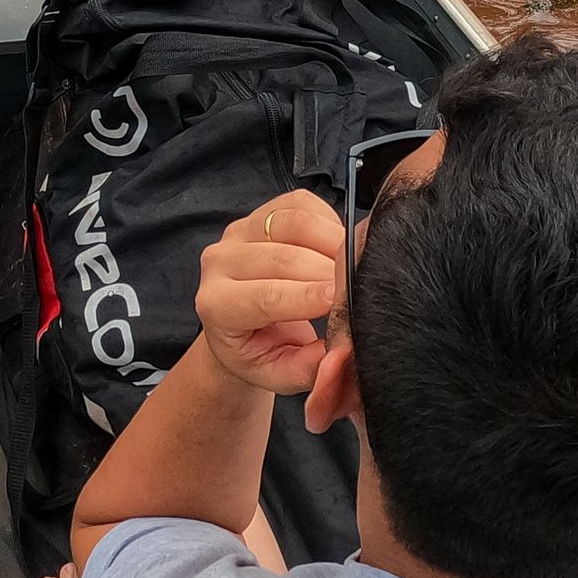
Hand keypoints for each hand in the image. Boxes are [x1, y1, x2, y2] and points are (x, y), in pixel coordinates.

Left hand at [195, 192, 340, 394]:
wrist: (241, 327)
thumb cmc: (261, 352)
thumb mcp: (280, 374)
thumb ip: (310, 368)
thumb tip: (343, 350)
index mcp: (216, 305)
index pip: (264, 296)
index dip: (306, 296)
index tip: (339, 300)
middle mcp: (218, 261)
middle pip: (281, 257)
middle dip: (328, 270)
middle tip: (361, 285)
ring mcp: (239, 231)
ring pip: (292, 222)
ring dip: (332, 241)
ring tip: (356, 266)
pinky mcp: (261, 211)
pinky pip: (300, 203)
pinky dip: (328, 220)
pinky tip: (338, 246)